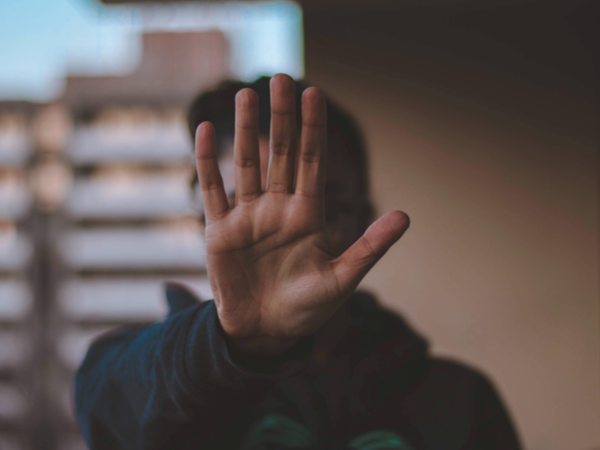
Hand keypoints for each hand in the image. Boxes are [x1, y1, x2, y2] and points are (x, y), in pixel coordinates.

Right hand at [195, 74, 408, 358]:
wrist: (266, 332)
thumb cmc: (307, 309)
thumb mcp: (343, 279)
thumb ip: (370, 247)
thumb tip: (406, 216)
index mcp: (308, 215)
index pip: (313, 161)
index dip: (314, 128)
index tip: (313, 93)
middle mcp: (278, 208)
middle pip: (282, 153)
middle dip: (282, 117)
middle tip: (280, 78)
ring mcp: (248, 217)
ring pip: (248, 163)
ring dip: (247, 130)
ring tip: (247, 95)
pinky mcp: (220, 231)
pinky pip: (213, 189)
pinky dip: (208, 161)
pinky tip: (206, 131)